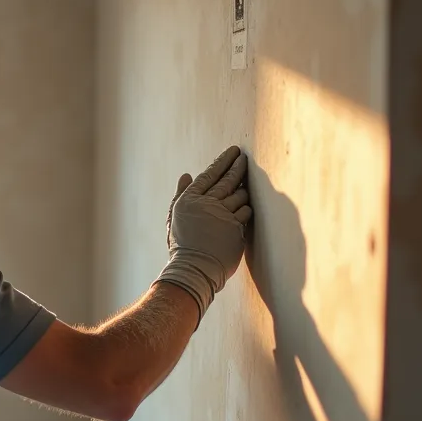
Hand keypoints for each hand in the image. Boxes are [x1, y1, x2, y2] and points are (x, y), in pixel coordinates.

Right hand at [156, 145, 252, 323]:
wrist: (194, 269)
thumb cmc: (183, 245)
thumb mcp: (176, 217)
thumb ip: (181, 195)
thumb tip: (186, 175)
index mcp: (189, 199)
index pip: (210, 174)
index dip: (223, 161)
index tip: (233, 151)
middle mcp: (205, 203)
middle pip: (228, 179)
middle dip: (238, 166)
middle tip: (245, 158)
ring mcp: (221, 214)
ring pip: (240, 194)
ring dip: (243, 190)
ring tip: (244, 187)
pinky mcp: (234, 226)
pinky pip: (245, 211)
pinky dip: (245, 208)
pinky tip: (243, 209)